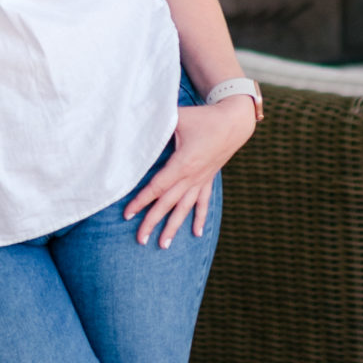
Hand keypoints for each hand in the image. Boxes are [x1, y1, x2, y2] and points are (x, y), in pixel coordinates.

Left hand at [123, 96, 260, 247]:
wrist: (235, 121)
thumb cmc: (203, 117)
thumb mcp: (178, 117)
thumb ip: (156, 123)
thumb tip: (134, 122)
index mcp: (182, 164)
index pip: (157, 187)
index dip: (141, 201)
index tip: (127, 214)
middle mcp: (192, 177)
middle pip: (168, 204)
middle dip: (153, 222)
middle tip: (140, 240)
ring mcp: (202, 180)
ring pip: (185, 208)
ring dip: (174, 227)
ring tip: (164, 245)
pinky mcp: (209, 179)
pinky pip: (203, 202)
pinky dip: (200, 218)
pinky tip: (197, 234)